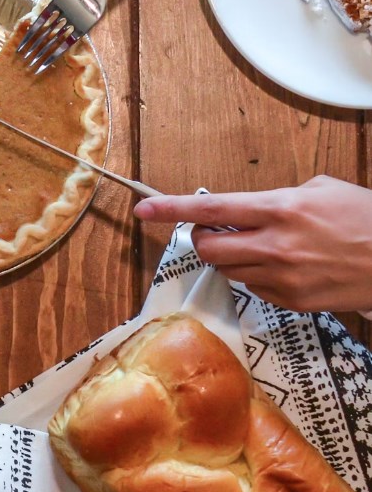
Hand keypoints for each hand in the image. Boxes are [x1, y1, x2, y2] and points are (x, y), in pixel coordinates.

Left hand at [134, 176, 371, 312]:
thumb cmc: (365, 218)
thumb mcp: (322, 190)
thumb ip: (277, 198)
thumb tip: (248, 209)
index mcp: (280, 209)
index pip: (211, 210)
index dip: (172, 209)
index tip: (143, 209)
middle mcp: (274, 245)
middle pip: (208, 249)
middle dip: (204, 240)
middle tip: (216, 232)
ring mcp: (281, 277)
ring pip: (227, 270)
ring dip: (231, 258)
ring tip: (260, 247)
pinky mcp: (290, 301)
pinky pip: (252, 288)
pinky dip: (255, 276)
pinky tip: (282, 267)